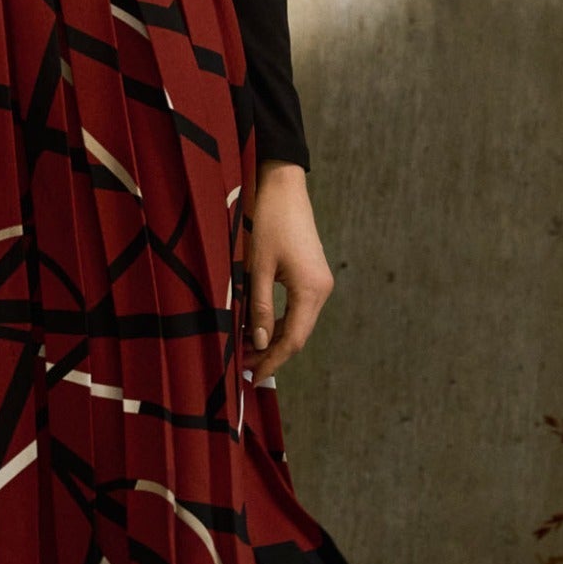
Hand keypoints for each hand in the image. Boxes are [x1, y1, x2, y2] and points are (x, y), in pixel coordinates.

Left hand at [245, 160, 333, 381]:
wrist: (282, 185)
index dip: (272, 362)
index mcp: (311, 290)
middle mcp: (321, 289)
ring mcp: (319, 282)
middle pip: (297, 335)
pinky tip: (256, 329)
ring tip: (244, 352)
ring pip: (297, 323)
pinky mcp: (311, 275)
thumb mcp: (257, 267)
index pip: (292, 340)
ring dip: (272, 340)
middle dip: (270, 354)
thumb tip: (257, 343)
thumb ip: (258, 307)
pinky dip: (277, 323)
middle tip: (242, 369)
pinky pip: (296, 309)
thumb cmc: (267, 221)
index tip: (251, 378)